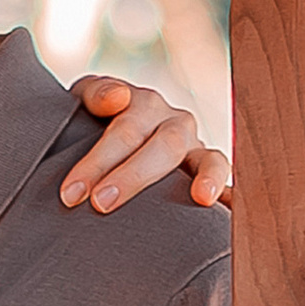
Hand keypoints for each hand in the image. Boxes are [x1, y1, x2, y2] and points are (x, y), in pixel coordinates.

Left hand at [62, 78, 231, 214]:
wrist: (104, 137)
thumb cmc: (91, 125)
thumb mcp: (84, 102)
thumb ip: (95, 94)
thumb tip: (119, 98)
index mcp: (145, 105)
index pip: (126, 129)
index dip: (98, 160)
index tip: (71, 194)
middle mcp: (175, 125)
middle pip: (163, 146)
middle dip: (132, 176)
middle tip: (101, 204)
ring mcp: (197, 151)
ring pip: (209, 159)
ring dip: (207, 177)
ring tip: (202, 197)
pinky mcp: (210, 177)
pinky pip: (228, 186)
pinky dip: (233, 197)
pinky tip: (233, 210)